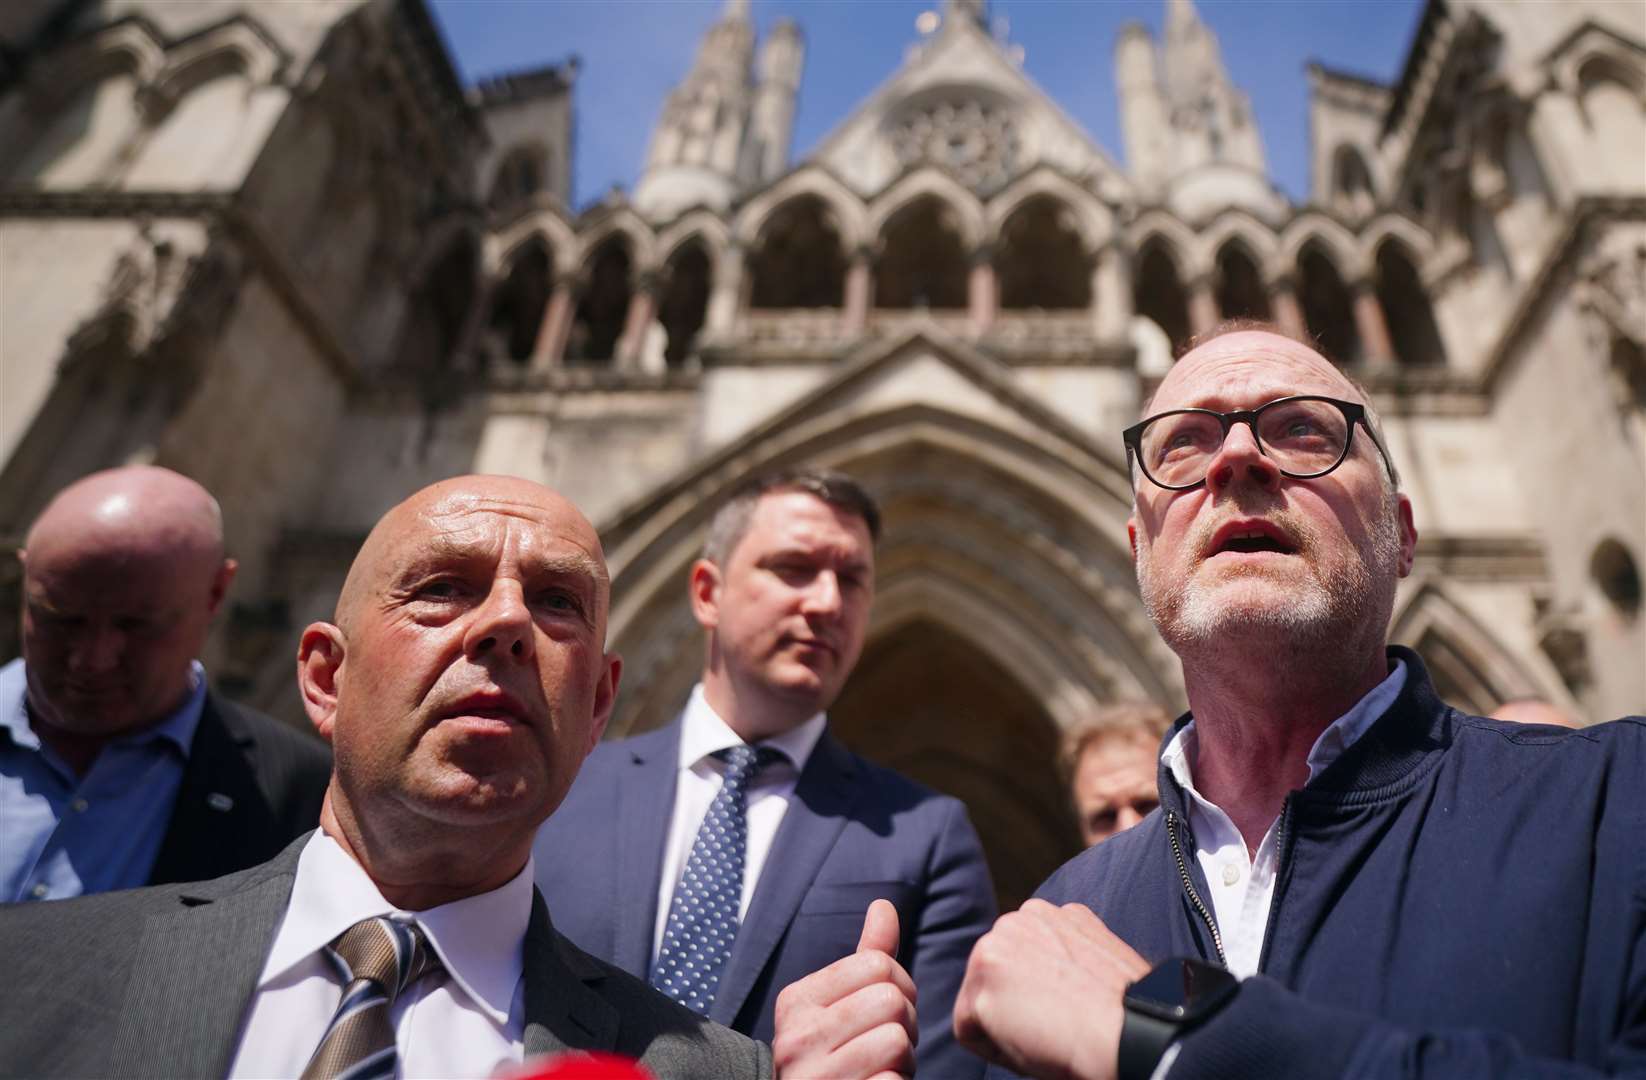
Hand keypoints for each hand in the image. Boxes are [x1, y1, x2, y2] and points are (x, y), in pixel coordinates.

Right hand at [773, 899, 917, 1079]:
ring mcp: (814, 1077)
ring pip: (898, 1041)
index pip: (879, 964)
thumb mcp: (842, 1006)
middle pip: (891, 1001)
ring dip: (904, 1062)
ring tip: (881, 1071)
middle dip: (904, 1026)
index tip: (884, 1015)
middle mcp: (796, 1037)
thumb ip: (866, 957)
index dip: (899, 989)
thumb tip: (884, 905)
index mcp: (797, 1001)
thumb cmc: (837, 1059)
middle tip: (886, 1048)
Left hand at [953, 900, 1149, 1079]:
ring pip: (979, 1000)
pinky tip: (1029, 1047)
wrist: (1128, 1032)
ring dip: (1003, 1026)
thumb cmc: (1122, 1016)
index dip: (1037, 997)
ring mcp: (996, 944)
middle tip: (1051, 1031)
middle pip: (995, 976)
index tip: (1063, 1014)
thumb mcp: (1094, 962)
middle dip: (1014, 1007)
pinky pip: (967, 1028)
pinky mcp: (981, 979)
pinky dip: (992, 1050)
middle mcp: (1021, 918)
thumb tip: (1047, 978)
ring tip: (1044, 1037)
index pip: (1020, 959)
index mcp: (1050, 914)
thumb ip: (1061, 955)